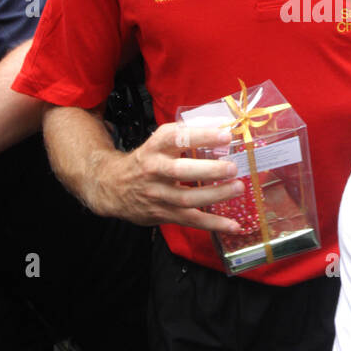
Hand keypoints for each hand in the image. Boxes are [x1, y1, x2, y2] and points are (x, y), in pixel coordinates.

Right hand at [81, 122, 248, 232]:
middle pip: (180, 171)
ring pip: (187, 198)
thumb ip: (186, 137)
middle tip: (232, 167)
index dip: (200, 135)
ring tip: (238, 188)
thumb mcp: (158, 144)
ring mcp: (157, 195)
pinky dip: (213, 224)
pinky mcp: (163, 214)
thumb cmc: (146, 161)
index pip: (176, 138)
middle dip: (208, 169)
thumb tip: (224, 126)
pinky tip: (233, 225)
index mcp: (154, 148)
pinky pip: (190, 220)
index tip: (225, 134)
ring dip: (215, 195)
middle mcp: (153, 170)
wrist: (112, 187)